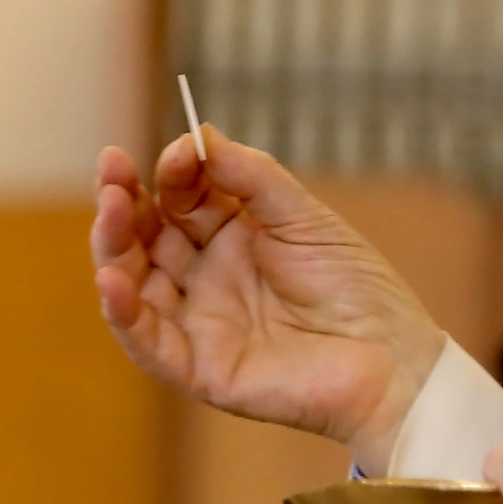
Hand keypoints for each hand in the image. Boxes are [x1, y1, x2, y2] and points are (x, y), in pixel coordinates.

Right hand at [91, 126, 444, 474]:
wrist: (392, 358)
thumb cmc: (358, 288)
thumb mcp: (304, 217)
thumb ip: (251, 176)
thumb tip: (198, 135)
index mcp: (231, 239)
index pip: (179, 199)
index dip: (171, 173)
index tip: (182, 153)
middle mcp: (206, 280)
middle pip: (145, 237)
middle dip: (123, 201)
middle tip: (111, 168)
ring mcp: (199, 324)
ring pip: (134, 284)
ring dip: (112, 246)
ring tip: (110, 209)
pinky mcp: (200, 368)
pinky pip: (147, 342)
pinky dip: (123, 313)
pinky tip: (111, 280)